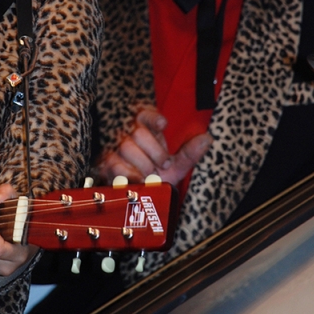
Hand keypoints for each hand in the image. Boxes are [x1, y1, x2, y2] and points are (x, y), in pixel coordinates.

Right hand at [97, 108, 211, 185]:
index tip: (164, 124)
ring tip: (151, 175)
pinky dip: (130, 173)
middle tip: (163, 165)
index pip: (145, 115)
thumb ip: (188, 153)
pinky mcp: (105, 163)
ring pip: (127, 147)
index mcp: (145, 130)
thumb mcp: (174, 167)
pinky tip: (139, 180)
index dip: (153, 118)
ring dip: (143, 164)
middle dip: (155, 151)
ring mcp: (115, 148)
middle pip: (139, 133)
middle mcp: (128, 135)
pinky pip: (116, 164)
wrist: (137, 197)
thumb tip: (207, 139)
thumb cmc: (155, 177)